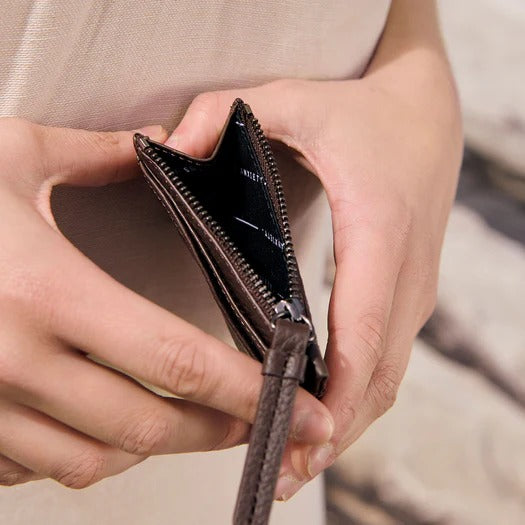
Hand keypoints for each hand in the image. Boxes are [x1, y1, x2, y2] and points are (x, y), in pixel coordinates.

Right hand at [0, 119, 332, 487]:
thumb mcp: (10, 157)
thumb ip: (96, 155)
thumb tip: (157, 146)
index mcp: (43, 291)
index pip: (173, 357)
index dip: (239, 387)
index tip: (285, 401)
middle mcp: (12, 362)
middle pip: (149, 424)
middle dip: (216, 428)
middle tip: (257, 420)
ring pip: (97, 458)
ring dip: (153, 444)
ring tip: (189, 419)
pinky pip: (40, 466)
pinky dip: (86, 451)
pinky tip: (103, 421)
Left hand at [167, 0, 462, 500]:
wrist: (426, 114)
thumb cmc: (362, 113)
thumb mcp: (293, 98)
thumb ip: (226, 112)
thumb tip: (170, 144)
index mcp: (380, 229)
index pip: (363, 328)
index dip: (336, 392)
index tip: (300, 437)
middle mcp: (405, 271)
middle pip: (378, 373)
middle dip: (333, 429)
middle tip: (280, 472)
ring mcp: (411, 289)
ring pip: (386, 377)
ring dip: (346, 424)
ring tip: (295, 461)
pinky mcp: (404, 294)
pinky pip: (384, 360)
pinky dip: (356, 398)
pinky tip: (323, 418)